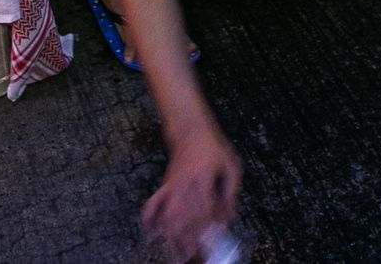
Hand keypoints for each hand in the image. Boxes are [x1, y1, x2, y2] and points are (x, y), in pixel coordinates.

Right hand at [141, 124, 240, 262]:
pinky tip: (150, 234)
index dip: (207, 228)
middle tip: (193, 258)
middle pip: (184, 217)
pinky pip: (152, 204)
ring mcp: (172, 185)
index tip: (211, 244)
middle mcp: (185, 184)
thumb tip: (226, 220)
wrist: (191, 129)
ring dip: (172, 237)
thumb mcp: (231, 167)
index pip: (203, 209)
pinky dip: (149, 219)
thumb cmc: (214, 148)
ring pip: (168, 215)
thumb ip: (230, 194)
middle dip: (188, 240)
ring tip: (176, 256)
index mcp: (203, 178)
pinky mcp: (164, 185)